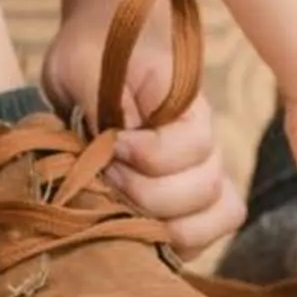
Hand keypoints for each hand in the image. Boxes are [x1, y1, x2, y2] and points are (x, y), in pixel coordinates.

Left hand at [41, 1, 243, 255]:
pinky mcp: (185, 203)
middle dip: (147, 194)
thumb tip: (117, 141)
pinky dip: (175, 243)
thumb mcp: (80, 62)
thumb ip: (98, 96)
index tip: (110, 143)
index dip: (149, 155)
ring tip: (120, 205)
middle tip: (106, 176)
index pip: (194, 144)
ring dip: (165, 223)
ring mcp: (199, 174)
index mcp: (186, 102)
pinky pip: (204, 236)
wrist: (95, 55)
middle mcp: (204, 142)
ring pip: (215, 217)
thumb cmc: (89, 53)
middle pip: (205, 188)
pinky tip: (135, 229)